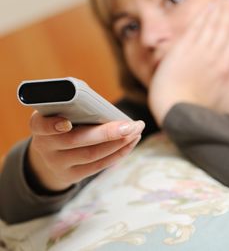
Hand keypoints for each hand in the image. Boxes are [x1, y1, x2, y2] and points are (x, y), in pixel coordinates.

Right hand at [28, 111, 143, 190]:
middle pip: (75, 141)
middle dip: (106, 133)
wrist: (49, 153)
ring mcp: (58, 164)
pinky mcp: (72, 175)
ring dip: (118, 143)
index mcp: (39, 126)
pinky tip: (131, 141)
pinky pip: (98, 166)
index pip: (40, 126)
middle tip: (130, 125)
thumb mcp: (58, 111)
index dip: (52, 125)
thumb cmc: (61, 121)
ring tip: (136, 130)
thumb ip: (73, 104)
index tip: (66, 123)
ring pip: (91, 155)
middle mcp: (45, 147)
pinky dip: (117, 153)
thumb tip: (100, 104)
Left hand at [148, 0, 228, 123]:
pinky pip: (196, 28)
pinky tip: (208, 5)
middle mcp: (214, 59)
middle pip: (225, 31)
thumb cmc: (189, 105)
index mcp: (223, 70)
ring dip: (218, 11)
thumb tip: (223, 70)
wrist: (173, 109)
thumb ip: (219, 78)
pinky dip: (203, 15)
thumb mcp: (212, 93)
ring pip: (213, 26)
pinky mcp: (183, 50)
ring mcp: (199, 53)